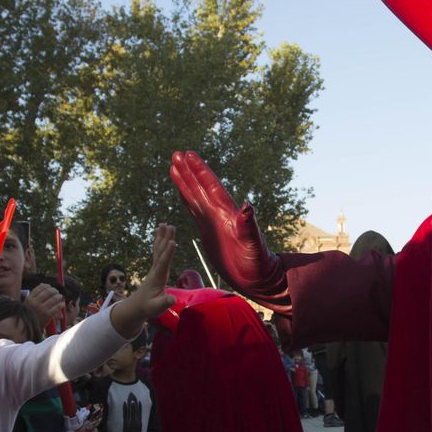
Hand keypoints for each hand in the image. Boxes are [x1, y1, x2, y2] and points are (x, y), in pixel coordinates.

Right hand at [24, 283, 63, 326]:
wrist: (29, 329)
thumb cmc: (30, 314)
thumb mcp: (28, 303)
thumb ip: (35, 294)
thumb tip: (43, 283)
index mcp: (29, 299)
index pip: (40, 288)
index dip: (47, 286)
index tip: (50, 287)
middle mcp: (35, 303)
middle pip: (47, 291)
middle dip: (54, 290)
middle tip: (56, 291)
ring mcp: (41, 309)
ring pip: (53, 298)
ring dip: (58, 296)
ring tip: (60, 296)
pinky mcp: (47, 315)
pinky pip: (56, 307)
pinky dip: (60, 304)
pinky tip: (62, 304)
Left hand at [110, 224, 176, 337]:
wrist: (136, 307)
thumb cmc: (148, 308)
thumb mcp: (156, 308)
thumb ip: (164, 303)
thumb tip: (173, 300)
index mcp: (157, 278)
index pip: (163, 263)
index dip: (168, 253)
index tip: (172, 241)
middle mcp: (155, 270)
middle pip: (160, 252)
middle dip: (165, 239)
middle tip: (169, 226)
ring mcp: (154, 268)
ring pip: (158, 249)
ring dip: (162, 237)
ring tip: (164, 224)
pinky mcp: (155, 268)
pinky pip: (157, 252)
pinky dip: (159, 242)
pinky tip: (160, 233)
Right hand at [168, 151, 289, 313]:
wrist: (256, 277)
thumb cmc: (258, 262)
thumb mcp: (254, 244)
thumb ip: (249, 226)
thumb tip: (248, 205)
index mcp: (228, 214)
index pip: (211, 187)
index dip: (201, 171)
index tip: (189, 155)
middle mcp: (219, 214)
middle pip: (200, 187)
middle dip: (188, 171)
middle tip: (176, 154)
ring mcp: (212, 222)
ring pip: (194, 196)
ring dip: (184, 182)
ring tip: (173, 166)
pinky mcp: (207, 232)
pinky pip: (193, 211)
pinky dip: (186, 199)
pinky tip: (181, 191)